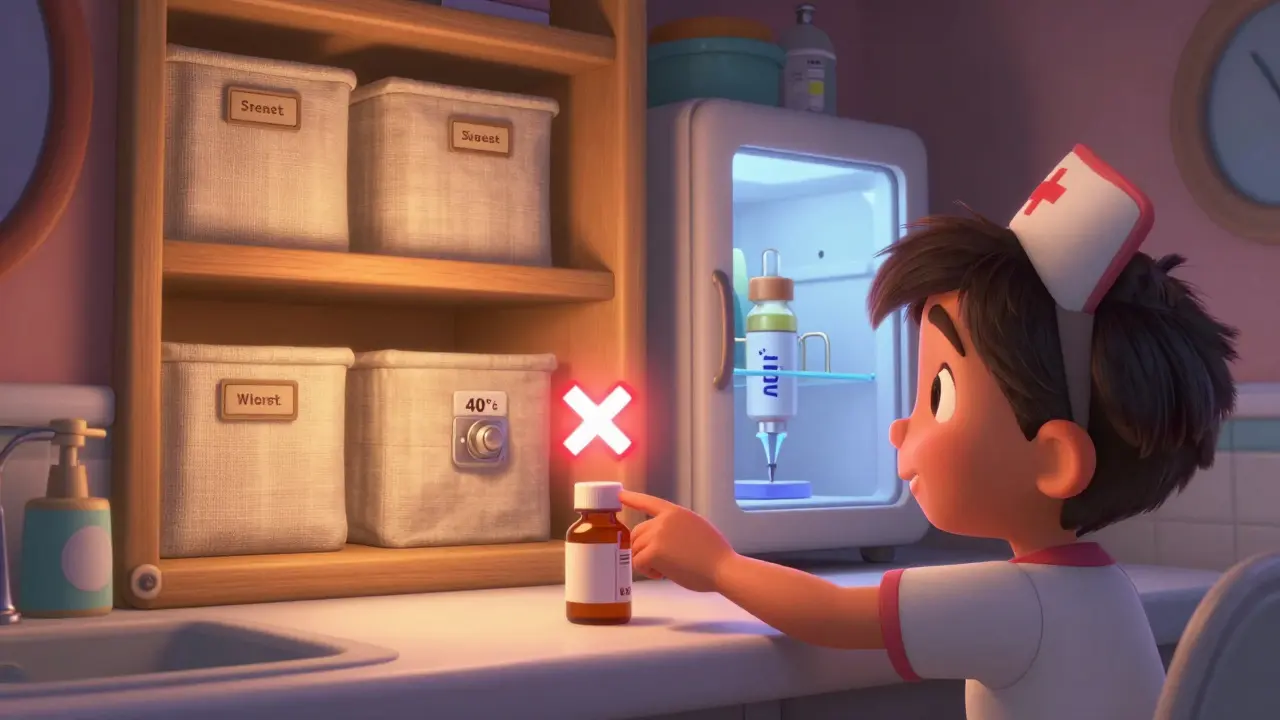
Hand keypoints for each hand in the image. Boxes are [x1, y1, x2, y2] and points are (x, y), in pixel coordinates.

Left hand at [619, 490, 735, 592]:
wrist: (722, 567)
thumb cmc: (714, 555)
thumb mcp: (696, 528)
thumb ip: (676, 527)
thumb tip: (662, 539)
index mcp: (675, 512)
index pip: (649, 502)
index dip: (632, 498)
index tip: (620, 495)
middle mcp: (663, 520)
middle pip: (637, 532)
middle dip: (642, 548)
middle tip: (656, 561)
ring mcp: (658, 535)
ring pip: (636, 548)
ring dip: (645, 561)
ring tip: (663, 569)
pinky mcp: (654, 552)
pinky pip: (638, 562)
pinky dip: (646, 571)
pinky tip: (661, 574)